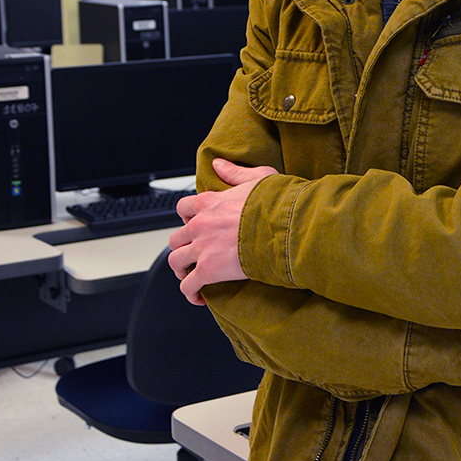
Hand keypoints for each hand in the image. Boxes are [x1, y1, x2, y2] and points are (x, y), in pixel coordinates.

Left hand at [168, 158, 279, 304]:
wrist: (285, 227)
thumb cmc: (277, 204)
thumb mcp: (257, 177)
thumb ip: (234, 172)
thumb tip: (217, 163)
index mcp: (209, 202)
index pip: (183, 208)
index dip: (186, 219)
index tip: (194, 226)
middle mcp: (200, 224)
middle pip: (176, 237)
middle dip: (182, 247)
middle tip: (193, 255)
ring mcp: (202, 248)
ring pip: (176, 261)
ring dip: (181, 271)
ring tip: (191, 277)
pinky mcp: (208, 270)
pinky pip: (189, 285)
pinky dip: (190, 293)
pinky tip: (198, 297)